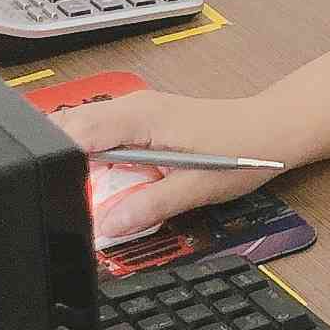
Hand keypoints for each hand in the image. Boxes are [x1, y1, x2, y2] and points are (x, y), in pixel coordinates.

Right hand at [48, 88, 288, 243]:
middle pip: (70, 125)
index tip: (57, 191)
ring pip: (81, 126)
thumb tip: (111, 224)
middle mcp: (133, 105)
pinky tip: (106, 176)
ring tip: (90, 189)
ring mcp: (135, 109)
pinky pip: (100, 131)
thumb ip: (151, 205)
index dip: (59, 162)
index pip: (78, 131)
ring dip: (76, 157)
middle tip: (70, 197)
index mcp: (142, 116)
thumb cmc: (245, 149)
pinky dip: (92, 153)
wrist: (272, 129)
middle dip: (60, 160)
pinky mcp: (141, 118)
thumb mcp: (197, 187)